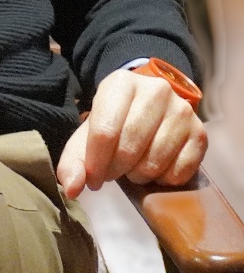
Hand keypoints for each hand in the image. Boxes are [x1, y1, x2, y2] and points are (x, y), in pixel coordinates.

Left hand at [56, 68, 206, 199]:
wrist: (149, 105)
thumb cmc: (114, 119)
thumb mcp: (89, 131)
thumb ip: (74, 159)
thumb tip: (71, 189)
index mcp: (121, 83)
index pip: (105, 131)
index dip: (96, 163)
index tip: (92, 178)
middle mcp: (155, 91)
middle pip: (130, 148)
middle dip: (116, 169)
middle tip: (112, 173)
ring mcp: (181, 110)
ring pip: (155, 162)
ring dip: (139, 175)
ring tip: (132, 168)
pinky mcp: (200, 132)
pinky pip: (180, 171)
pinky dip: (163, 180)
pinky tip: (155, 169)